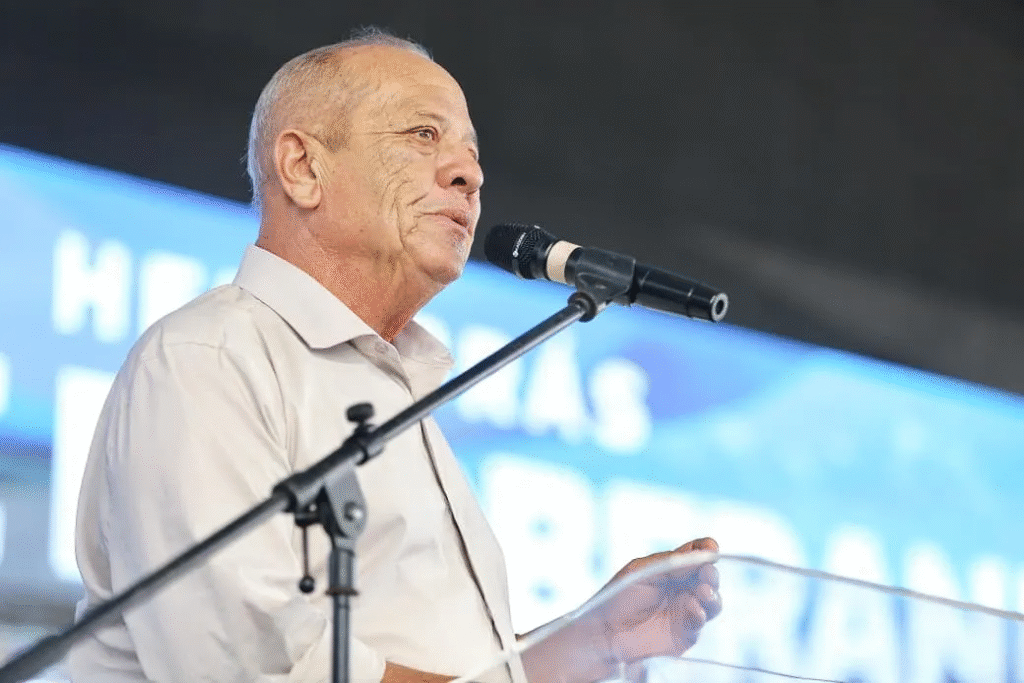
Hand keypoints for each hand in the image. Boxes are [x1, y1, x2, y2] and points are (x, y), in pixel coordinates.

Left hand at [599, 537, 721, 663]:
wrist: (605, 631)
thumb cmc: (618, 596)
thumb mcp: (642, 571)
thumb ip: (671, 564)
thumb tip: (701, 554)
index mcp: (672, 569)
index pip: (695, 555)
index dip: (706, 549)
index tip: (712, 549)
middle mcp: (683, 588)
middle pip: (708, 578)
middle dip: (711, 574)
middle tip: (708, 573)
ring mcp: (686, 610)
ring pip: (711, 601)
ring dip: (711, 595)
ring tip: (703, 592)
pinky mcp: (685, 633)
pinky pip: (700, 622)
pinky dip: (700, 614)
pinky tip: (694, 609)